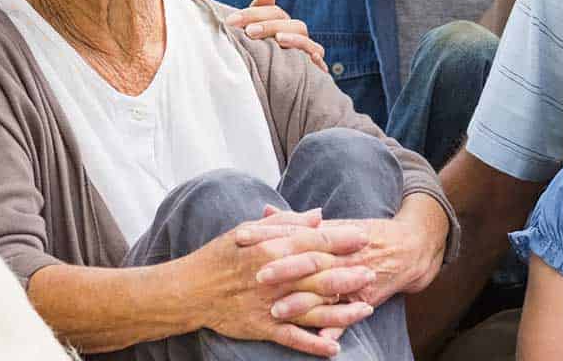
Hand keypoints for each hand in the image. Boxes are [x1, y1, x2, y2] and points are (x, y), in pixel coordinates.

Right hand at [176, 213, 376, 356]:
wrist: (189, 290)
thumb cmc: (218, 257)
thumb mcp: (247, 230)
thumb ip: (285, 222)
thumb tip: (318, 215)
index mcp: (271, 249)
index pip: (315, 243)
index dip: (342, 240)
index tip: (364, 238)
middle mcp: (275, 277)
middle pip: (321, 275)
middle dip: (351, 274)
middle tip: (373, 272)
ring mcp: (270, 304)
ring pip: (314, 309)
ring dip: (343, 311)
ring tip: (366, 310)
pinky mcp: (263, 327)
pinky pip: (293, 338)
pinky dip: (314, 344)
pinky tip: (334, 348)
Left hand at [227, 0, 324, 70]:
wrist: (272, 93)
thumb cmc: (260, 60)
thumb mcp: (252, 38)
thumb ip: (256, 15)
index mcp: (283, 26)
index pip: (273, 12)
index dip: (252, 14)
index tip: (230, 21)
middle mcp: (298, 38)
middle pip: (292, 25)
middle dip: (270, 25)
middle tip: (249, 31)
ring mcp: (309, 55)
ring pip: (307, 43)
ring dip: (294, 39)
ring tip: (278, 39)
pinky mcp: (316, 74)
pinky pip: (320, 66)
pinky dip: (317, 61)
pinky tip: (311, 59)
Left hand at [249, 201, 447, 321]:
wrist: (408, 247)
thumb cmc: (361, 234)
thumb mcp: (331, 223)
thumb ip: (295, 221)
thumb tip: (264, 211)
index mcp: (329, 234)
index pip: (294, 233)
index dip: (268, 236)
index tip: (242, 238)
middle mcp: (340, 256)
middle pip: (309, 262)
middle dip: (283, 270)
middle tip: (256, 277)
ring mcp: (353, 278)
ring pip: (325, 292)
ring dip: (302, 304)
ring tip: (276, 312)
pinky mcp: (365, 297)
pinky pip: (349, 315)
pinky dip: (337, 327)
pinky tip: (321, 340)